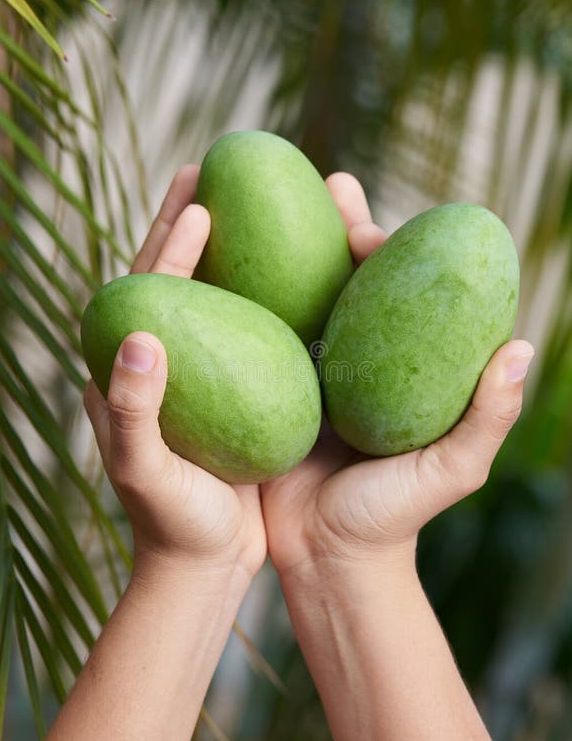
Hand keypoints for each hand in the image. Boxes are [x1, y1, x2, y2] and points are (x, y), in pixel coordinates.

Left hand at [83, 166, 265, 577]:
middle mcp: (165, 362)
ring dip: (233, 247)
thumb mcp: (145, 472)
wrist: (204, 562)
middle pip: (174, 277)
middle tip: (211, 170)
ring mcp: (201, 374)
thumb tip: (137, 335)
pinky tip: (300, 272)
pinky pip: (252, 330)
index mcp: (125, 370)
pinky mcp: (235, 391)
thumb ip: (128, 409)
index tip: (201, 207)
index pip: (146, 291)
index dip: (170, 245)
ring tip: (254, 202)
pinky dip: (269, 294)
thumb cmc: (170, 524)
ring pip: (217, 296)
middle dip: (188, 220)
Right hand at [262, 173, 533, 576]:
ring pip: (300, 296)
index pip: (401, 294)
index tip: (364, 232)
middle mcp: (358, 363)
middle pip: (350, 280)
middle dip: (338, 226)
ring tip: (271, 195)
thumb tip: (519, 347)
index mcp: (402, 370)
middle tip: (329, 181)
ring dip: (288, 245)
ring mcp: (310, 372)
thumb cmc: (392, 520)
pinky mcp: (268, 387)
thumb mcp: (450, 472)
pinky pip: (256, 334)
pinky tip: (221, 259)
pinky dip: (243, 295)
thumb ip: (486, 417)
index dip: (389, 253)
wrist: (323, 559)